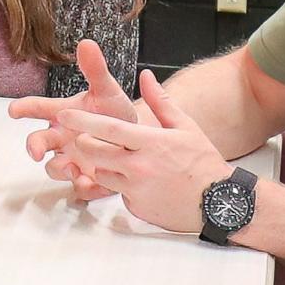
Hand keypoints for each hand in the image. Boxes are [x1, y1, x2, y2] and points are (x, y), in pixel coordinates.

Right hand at [6, 39, 137, 199]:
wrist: (136, 139)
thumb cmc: (113, 113)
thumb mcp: (106, 91)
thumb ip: (95, 70)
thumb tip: (87, 43)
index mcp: (62, 114)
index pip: (38, 108)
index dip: (24, 108)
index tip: (14, 110)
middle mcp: (62, 138)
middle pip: (38, 142)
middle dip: (33, 146)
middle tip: (34, 150)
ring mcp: (72, 160)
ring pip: (55, 168)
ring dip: (59, 168)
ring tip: (71, 167)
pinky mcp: (87, 179)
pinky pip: (79, 187)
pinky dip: (83, 187)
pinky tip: (90, 183)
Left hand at [46, 70, 235, 234]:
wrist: (221, 203)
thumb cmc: (203, 162)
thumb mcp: (186, 127)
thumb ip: (161, 101)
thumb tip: (145, 76)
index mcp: (150, 142)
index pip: (107, 128)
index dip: (82, 120)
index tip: (63, 115)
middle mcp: (139, 166)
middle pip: (94, 152)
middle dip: (87, 144)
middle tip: (91, 140)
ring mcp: (136, 190)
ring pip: (101, 174)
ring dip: (104, 167)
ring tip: (125, 162)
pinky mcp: (136, 209)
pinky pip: (118, 194)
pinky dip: (123, 187)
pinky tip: (143, 184)